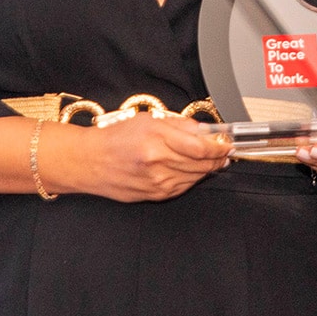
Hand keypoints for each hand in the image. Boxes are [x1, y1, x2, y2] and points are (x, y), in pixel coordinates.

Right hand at [65, 114, 230, 202]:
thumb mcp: (147, 120)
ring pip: (196, 177)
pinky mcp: (155, 195)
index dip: (220, 146)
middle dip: (218, 157)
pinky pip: (184, 187)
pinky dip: (192, 178)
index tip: (227, 142)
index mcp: (157, 140)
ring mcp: (157, 183)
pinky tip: (191, 169)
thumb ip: (179, 125)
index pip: (202, 147)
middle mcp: (158, 163)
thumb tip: (205, 131)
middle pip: (203, 164)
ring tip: (212, 159)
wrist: (89, 162)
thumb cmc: (115, 138)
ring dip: (207, 168)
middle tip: (225, 150)